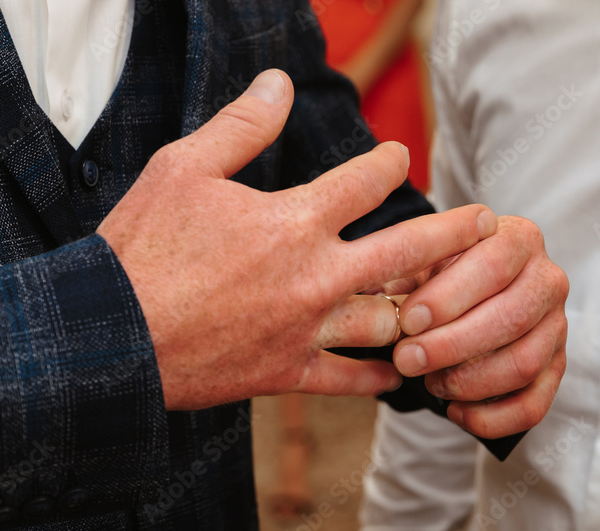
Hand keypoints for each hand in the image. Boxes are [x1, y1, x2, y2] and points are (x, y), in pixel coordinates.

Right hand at [97, 69, 496, 410]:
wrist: (112, 335)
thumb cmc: (141, 247)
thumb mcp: (182, 168)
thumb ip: (241, 125)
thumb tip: (280, 81)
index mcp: (293, 219)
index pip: (364, 182)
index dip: (388, 164)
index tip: (399, 158)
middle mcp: (313, 275)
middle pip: (405, 251)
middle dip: (452, 233)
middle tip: (487, 224)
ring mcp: (304, 329)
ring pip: (387, 318)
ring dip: (425, 307)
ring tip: (453, 298)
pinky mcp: (285, 373)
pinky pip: (347, 380)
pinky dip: (378, 378)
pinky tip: (403, 373)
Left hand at [391, 216, 569, 437]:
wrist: (466, 298)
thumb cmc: (437, 276)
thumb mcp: (419, 262)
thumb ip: (402, 270)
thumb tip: (369, 292)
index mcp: (517, 239)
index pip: (493, 264)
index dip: (450, 297)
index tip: (408, 320)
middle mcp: (547, 279)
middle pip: (511, 316)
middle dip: (452, 345)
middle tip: (406, 360)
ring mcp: (557, 327)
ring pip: (524, 362)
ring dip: (469, 381)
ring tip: (429, 382)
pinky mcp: (556, 369)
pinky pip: (534, 404)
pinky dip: (492, 417)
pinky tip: (455, 412)